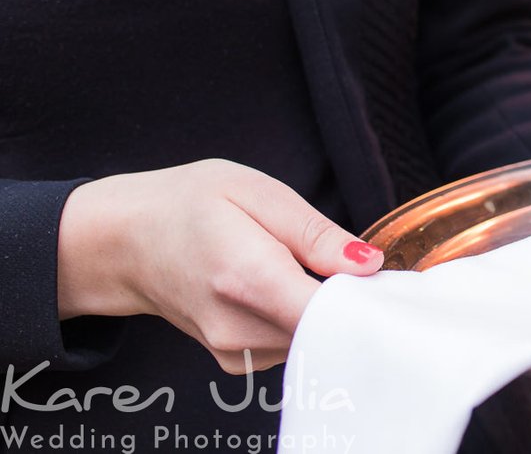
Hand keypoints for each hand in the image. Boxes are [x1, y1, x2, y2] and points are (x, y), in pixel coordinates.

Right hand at [57, 159, 382, 373]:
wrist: (124, 240)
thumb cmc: (189, 205)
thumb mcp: (257, 193)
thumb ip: (316, 234)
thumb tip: (370, 265)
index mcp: (248, 278)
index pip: (330, 314)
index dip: (368, 296)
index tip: (383, 273)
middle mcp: (239, 328)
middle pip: (327, 331)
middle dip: (353, 300)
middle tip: (354, 262)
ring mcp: (234, 351)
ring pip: (314, 341)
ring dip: (329, 311)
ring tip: (312, 268)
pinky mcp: (236, 360)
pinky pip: (293, 345)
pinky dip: (305, 321)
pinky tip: (293, 288)